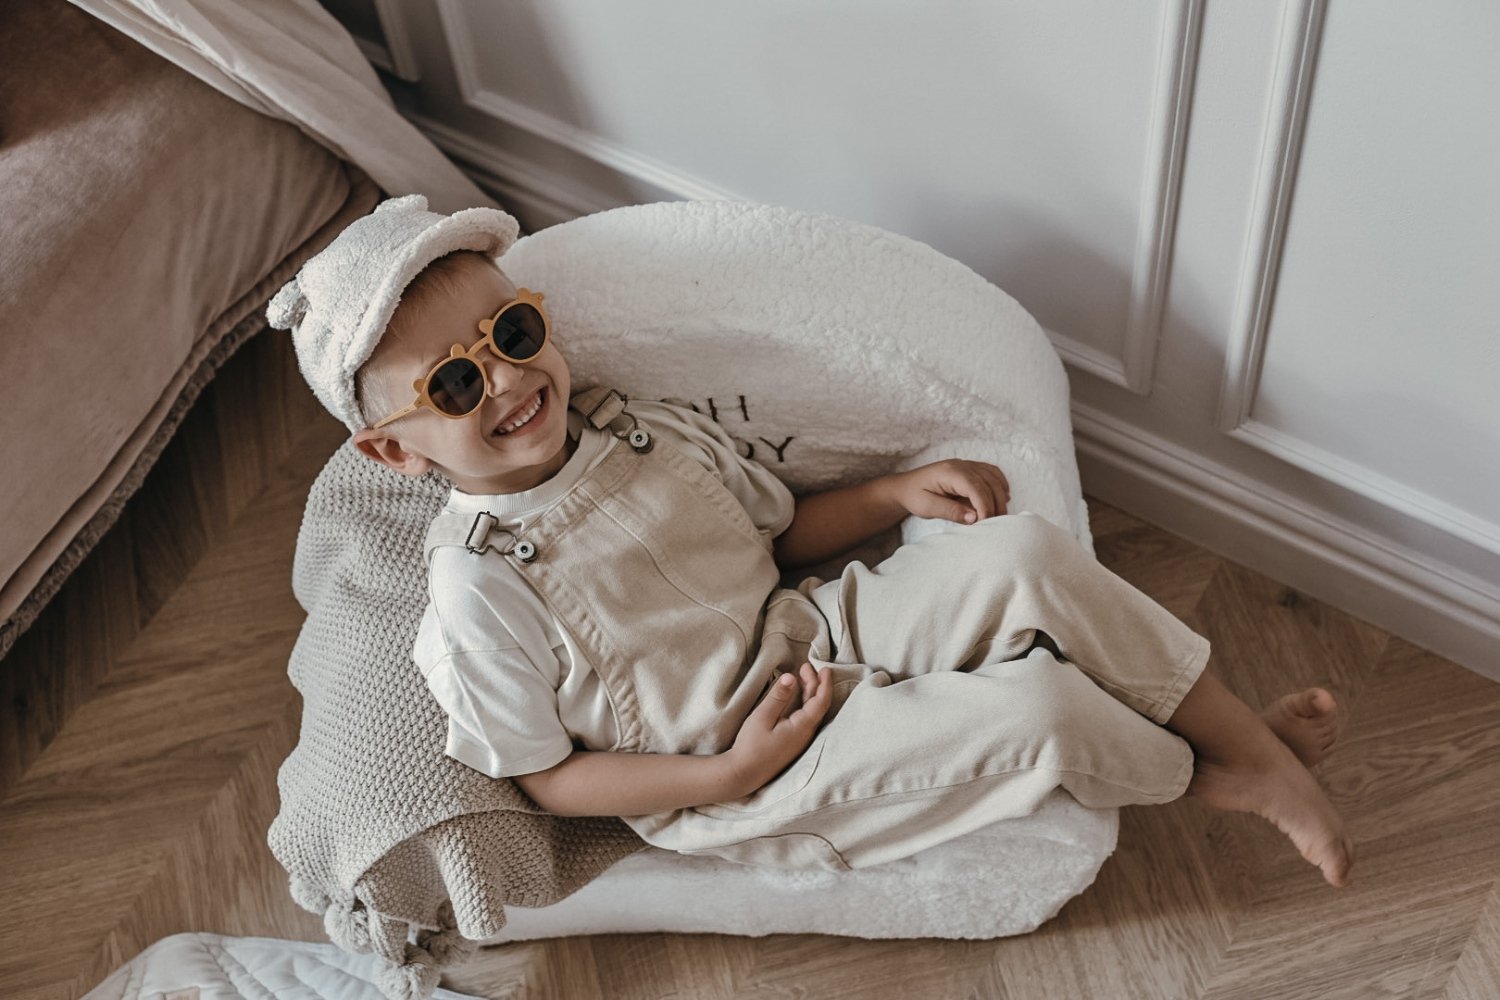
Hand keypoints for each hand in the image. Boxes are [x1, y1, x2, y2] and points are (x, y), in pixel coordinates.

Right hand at [723, 663, 832, 795]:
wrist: (744, 774)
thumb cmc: (751, 746)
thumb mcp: (762, 717)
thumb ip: (778, 696)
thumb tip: (790, 677)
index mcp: (802, 727)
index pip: (821, 701)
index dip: (825, 683)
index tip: (825, 668)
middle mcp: (806, 734)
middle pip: (817, 704)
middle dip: (814, 683)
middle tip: (806, 666)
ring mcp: (800, 739)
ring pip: (811, 711)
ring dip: (809, 692)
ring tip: (802, 676)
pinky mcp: (793, 742)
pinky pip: (804, 717)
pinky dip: (803, 702)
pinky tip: (795, 696)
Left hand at [886, 459, 1009, 523]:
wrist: (905, 487)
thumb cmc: (914, 496)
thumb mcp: (927, 507)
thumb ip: (950, 511)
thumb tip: (974, 518)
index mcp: (950, 472)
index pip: (976, 488)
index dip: (985, 506)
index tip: (986, 524)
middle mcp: (961, 465)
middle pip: (989, 483)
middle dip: (995, 505)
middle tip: (995, 525)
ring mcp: (967, 465)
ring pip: (994, 477)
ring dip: (1000, 496)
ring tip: (999, 516)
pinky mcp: (970, 469)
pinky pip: (992, 473)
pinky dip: (1000, 485)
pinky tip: (1003, 499)